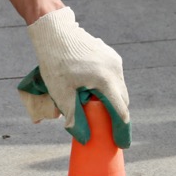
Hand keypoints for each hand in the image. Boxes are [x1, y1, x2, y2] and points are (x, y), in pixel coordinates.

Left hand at [22, 7, 130, 146]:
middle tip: (112, 135)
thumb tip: (84, 138)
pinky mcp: (109, 55)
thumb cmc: (55, 60)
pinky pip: (113, 78)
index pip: (120, 111)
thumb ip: (74, 117)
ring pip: (118, 89)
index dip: (121, 130)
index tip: (122, 145)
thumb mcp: (61, 92)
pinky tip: (95, 96)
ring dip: (111, 103)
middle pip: (122, 101)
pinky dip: (108, 90)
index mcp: (106, 80)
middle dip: (117, 118)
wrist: (54, 29)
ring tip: (102, 117)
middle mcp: (115, 70)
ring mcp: (114, 60)